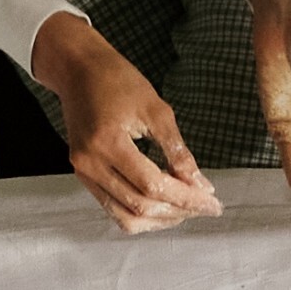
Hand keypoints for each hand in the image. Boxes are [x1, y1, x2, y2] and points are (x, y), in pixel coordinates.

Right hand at [31, 12, 223, 233]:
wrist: (78, 70)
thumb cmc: (117, 80)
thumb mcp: (156, 109)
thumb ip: (178, 150)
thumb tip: (200, 185)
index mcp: (107, 141)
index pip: (152, 185)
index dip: (186, 199)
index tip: (212, 203)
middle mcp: (90, 162)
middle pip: (140, 206)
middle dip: (178, 211)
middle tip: (205, 205)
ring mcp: (84, 172)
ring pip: (126, 217)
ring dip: (160, 219)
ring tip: (186, 209)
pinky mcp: (84, 175)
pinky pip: (114, 209)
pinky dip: (141, 214)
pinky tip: (164, 204)